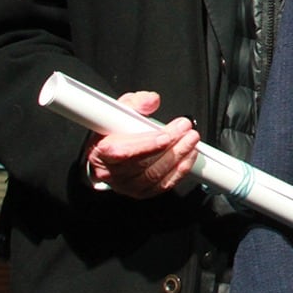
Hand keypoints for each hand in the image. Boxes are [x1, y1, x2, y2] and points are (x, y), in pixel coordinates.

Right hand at [84, 91, 199, 197]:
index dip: (146, 145)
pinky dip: (180, 170)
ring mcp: (126, 185)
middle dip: (170, 145)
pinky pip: (163, 185)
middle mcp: (111, 173)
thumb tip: (151, 100)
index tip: (166, 135)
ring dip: (178, 156)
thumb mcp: (120, 110)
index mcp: (101, 152)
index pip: (123, 152)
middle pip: (143, 164)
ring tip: (191, 139)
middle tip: (186, 129)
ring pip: (155, 176)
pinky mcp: (141, 192)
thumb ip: (136, 103)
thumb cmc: (113, 132)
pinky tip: (189, 155)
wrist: (107, 155)